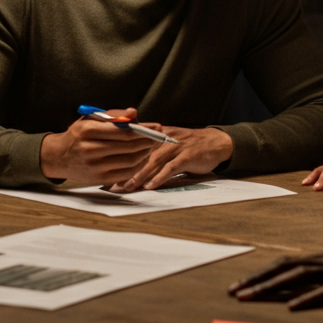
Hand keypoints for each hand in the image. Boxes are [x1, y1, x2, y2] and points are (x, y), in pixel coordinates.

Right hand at [40, 108, 153, 183]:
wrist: (58, 157)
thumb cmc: (78, 134)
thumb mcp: (90, 119)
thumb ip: (113, 115)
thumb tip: (134, 112)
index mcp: (88, 131)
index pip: (123, 132)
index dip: (144, 129)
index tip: (157, 126)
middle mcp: (90, 149)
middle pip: (129, 146)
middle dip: (148, 141)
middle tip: (159, 136)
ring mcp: (95, 166)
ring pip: (130, 160)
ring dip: (145, 153)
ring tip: (151, 145)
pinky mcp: (99, 179)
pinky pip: (126, 173)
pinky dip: (138, 165)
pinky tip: (142, 158)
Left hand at [110, 125, 232, 190]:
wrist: (215, 142)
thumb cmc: (189, 145)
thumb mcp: (168, 143)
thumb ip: (151, 151)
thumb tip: (130, 165)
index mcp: (156, 134)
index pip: (134, 146)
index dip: (120, 158)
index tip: (107, 173)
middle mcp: (163, 138)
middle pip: (140, 154)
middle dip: (125, 170)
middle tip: (112, 184)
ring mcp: (175, 146)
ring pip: (153, 161)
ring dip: (139, 175)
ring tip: (127, 187)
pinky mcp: (186, 156)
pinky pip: (170, 168)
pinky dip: (159, 177)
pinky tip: (150, 186)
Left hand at [228, 243, 322, 309]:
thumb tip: (317, 284)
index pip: (288, 263)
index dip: (263, 273)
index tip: (241, 285)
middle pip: (286, 268)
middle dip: (256, 280)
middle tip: (231, 292)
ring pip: (299, 278)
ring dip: (270, 288)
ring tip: (247, 297)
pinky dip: (308, 299)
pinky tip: (290, 307)